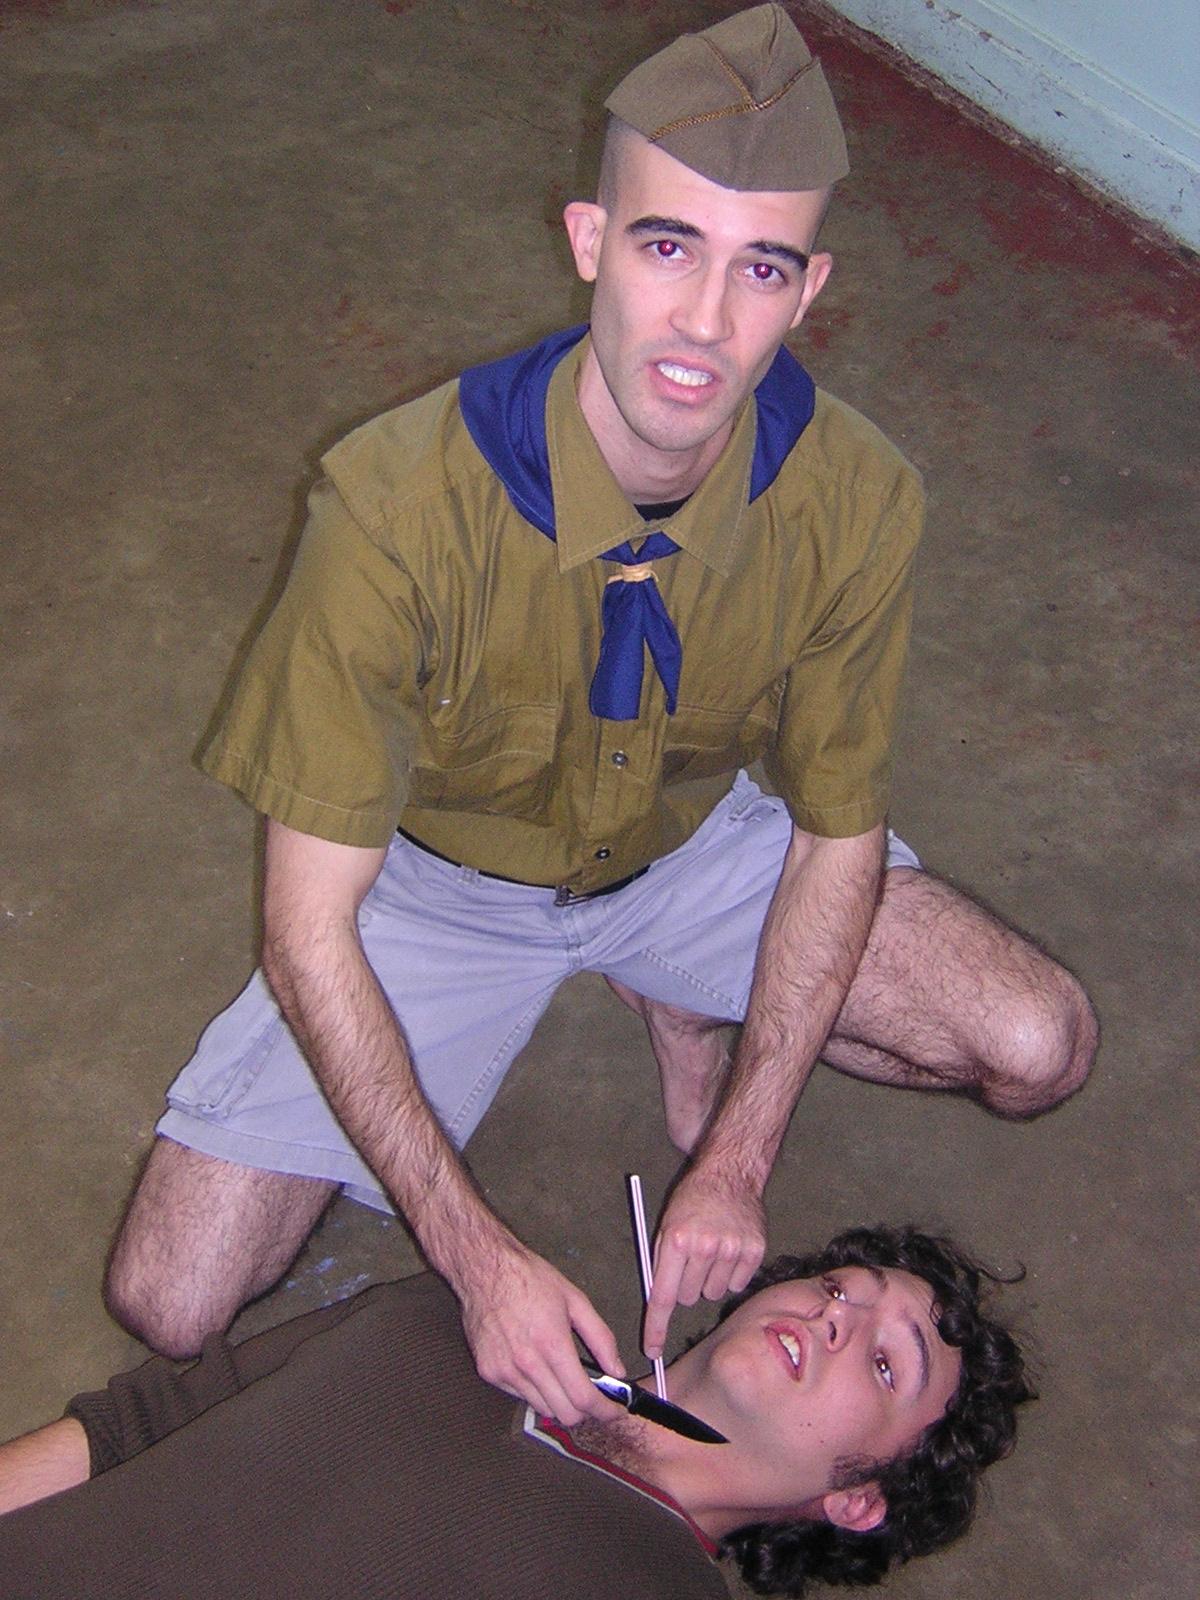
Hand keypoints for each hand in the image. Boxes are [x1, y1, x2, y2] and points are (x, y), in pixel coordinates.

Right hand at [456, 1238, 625, 1425]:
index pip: (583, 1398)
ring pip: (542, 1409)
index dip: (604, 1411)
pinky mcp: (489, 1372)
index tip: (614, 1410)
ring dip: (559, 1401)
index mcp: (552, 1344)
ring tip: (564, 1378)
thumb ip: (601, 1338)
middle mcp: (527, 1363)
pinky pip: (520, 1396)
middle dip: (585, 1410)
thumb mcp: (575, 1300)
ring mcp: (504, 1371)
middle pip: (564, 1414)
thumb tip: (617, 1368)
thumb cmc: (528, 1278)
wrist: (485, 1268)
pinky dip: (535, 1390)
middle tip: (593, 1396)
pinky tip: (537, 1367)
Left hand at [643, 1171, 765, 1358]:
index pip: (662, 1297)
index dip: (655, 1328)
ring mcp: (732, 1249)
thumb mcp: (666, 1224)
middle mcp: (705, 1246)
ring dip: (709, 1280)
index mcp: (676, 1239)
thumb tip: (658, 1304)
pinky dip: (731, 1275)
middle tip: (689, 1261)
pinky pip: (737, 1285)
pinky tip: (729, 1251)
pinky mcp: (755, 1251)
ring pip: (713, 1294)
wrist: (729, 1174)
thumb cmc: (692, 1200)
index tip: (652, 1350)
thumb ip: (660, 1262)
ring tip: (711, 1251)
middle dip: (684, 1286)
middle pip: (688, 1298)